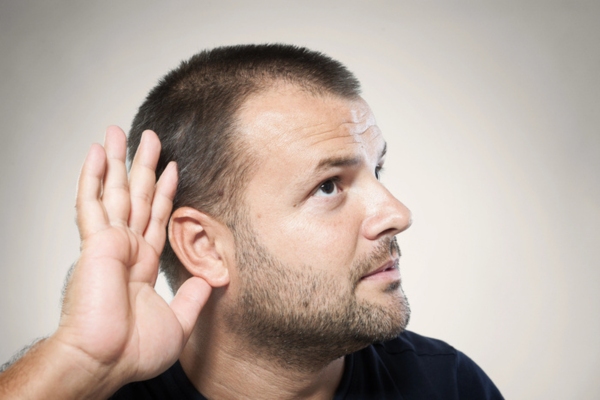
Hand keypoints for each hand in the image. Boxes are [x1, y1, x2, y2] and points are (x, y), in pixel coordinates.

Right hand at [56, 126, 210, 388]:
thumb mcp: (179, 322)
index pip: (156, 217)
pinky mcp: (95, 243)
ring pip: (114, 191)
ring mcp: (108, 243)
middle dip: (142, 165)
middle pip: (136, 196)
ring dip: (118, 160)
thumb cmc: (133, 351)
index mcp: (141, 263)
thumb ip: (193, 297)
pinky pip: (91, 203)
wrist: (107, 361)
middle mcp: (124, 248)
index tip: (171, 167)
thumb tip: (210, 282)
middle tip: (148, 136)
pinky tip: (95, 154)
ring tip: (119, 131)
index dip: (164, 191)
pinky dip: (92, 177)